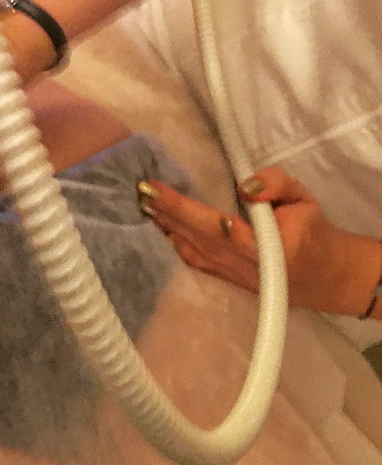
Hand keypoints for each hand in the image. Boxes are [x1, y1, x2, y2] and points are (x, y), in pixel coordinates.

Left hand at [138, 166, 381, 318]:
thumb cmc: (313, 232)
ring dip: (164, 227)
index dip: (182, 208)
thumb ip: (277, 185)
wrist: (326, 276)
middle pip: (193, 237)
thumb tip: (245, 186)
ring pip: (188, 250)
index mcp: (264, 247)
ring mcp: (230, 276)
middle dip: (163, 213)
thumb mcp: (304, 200)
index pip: (215, 224)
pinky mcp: (226, 280)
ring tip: (143, 205)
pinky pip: (193, 261)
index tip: (154, 189)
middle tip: (138, 191)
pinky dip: (173, 244)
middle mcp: (242, 265)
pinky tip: (159, 228)